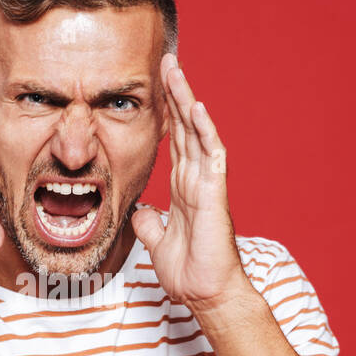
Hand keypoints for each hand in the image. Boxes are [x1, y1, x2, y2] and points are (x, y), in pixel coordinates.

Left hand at [131, 53, 248, 310]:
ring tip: (175, 69)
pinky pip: (210, 154)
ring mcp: (208, 183)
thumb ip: (150, 223)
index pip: (175, 141)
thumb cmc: (189, 273)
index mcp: (184, 188)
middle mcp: (197, 179)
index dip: (166, 113)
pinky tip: (195, 106)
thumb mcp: (157, 242)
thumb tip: (140, 211)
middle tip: (165, 61)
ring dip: (186, 99)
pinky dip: (203, 129)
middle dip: (175, 93)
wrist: (205, 294)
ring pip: (197, 131)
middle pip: (185, 127)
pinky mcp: (215, 192)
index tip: (156, 87)